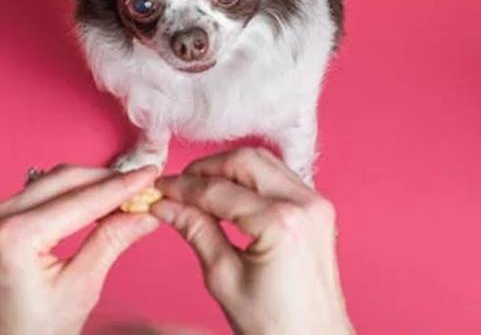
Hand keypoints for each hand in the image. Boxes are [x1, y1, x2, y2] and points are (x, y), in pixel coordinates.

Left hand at [0, 164, 160, 334]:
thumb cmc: (34, 334)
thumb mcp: (81, 289)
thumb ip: (112, 241)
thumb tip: (145, 213)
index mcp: (15, 237)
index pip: (81, 199)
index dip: (121, 186)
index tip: (151, 176)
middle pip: (65, 180)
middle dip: (107, 181)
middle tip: (143, 185)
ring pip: (53, 182)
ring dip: (90, 184)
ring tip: (124, 195)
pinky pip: (39, 194)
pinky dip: (71, 194)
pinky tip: (95, 203)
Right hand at [153, 148, 353, 334]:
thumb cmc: (274, 325)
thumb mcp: (224, 279)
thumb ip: (196, 232)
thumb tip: (166, 205)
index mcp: (280, 223)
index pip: (220, 190)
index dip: (184, 187)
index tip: (160, 189)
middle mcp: (304, 204)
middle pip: (246, 161)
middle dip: (207, 168)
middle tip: (178, 185)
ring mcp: (317, 203)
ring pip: (265, 162)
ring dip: (229, 169)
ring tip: (199, 189)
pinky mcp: (320, 208)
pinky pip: (280, 177)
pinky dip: (252, 179)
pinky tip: (229, 195)